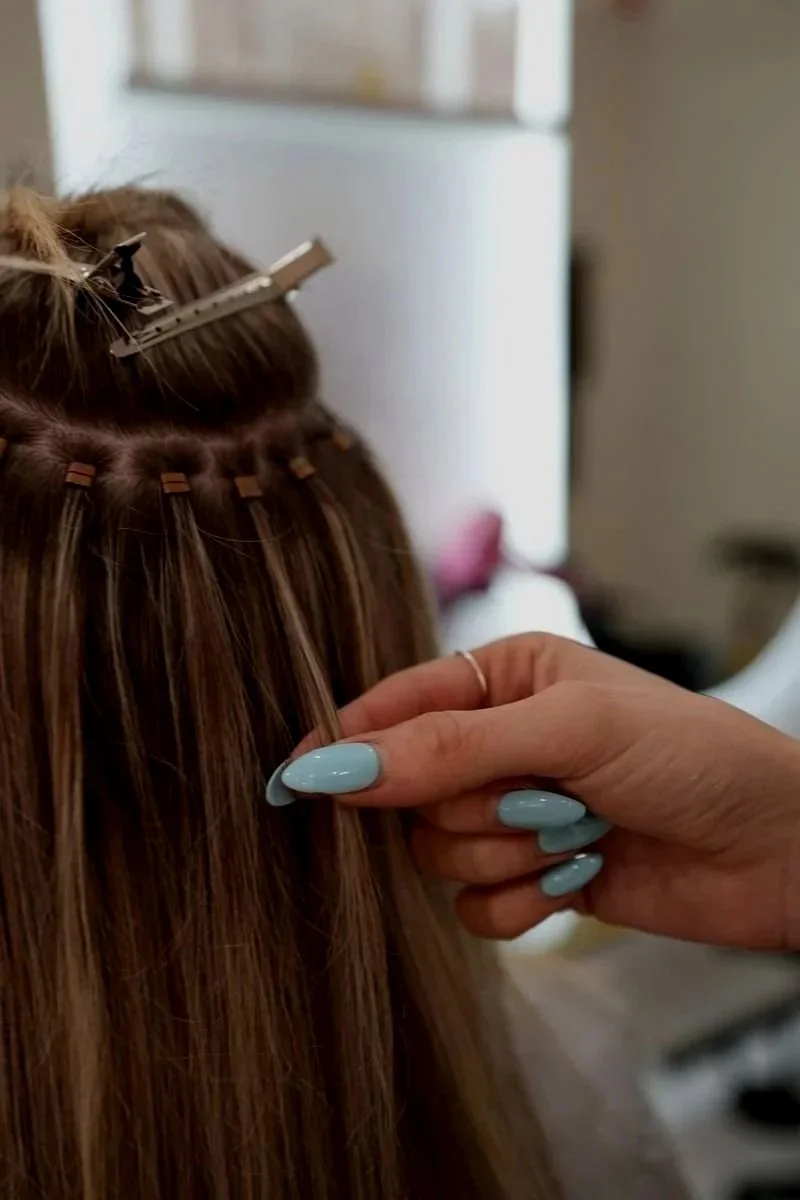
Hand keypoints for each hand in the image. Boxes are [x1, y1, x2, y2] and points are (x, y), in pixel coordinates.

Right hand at [275, 634, 799, 950]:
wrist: (779, 848)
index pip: (397, 706)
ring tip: (578, 832)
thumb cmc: (690, 755)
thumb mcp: (568, 730)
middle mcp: (500, 743)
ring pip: (439, 853)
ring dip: (508, 853)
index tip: (296, 779)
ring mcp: (516, 812)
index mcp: (504, 677)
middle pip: (411, 792)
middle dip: (476, 807)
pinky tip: (580, 876)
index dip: (348, 742)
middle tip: (542, 798)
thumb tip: (337, 764)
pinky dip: (522, 900)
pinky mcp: (534, 877)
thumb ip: (448, 748)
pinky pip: (475, 906)